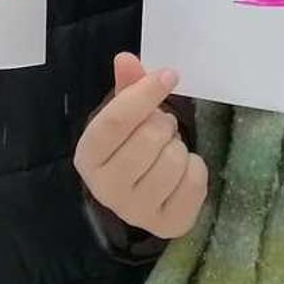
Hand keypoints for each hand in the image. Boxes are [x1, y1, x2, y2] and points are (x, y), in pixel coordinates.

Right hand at [74, 52, 207, 238]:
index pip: (115, 121)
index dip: (144, 94)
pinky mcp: (168, 225)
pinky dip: (196, 167)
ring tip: (168, 149)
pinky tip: (182, 171)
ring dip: (178, 145)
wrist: (139, 197)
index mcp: (88, 157)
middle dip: (163, 123)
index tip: (169, 75)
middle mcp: (106, 189)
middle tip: (161, 127)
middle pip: (148, 139)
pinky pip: (195, 181)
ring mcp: (137, 212)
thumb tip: (126, 58)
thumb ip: (126, 87)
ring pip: (174, 159)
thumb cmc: (128, 149)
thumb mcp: (123, 118)